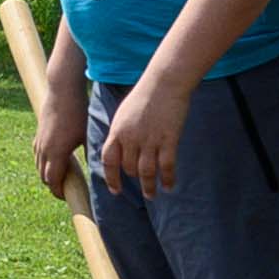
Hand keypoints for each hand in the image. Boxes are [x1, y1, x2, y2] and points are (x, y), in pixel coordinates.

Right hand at [31, 84, 86, 202]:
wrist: (62, 92)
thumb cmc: (78, 113)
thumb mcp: (87, 136)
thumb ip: (90, 155)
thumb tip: (99, 170)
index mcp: (56, 152)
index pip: (52, 181)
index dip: (58, 192)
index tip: (67, 197)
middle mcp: (44, 149)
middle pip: (43, 176)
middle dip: (53, 185)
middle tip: (67, 190)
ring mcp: (39, 141)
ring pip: (38, 165)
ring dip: (47, 174)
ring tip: (61, 177)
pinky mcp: (38, 135)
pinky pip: (37, 155)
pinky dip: (43, 163)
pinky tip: (53, 161)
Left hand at [98, 72, 188, 197]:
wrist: (163, 83)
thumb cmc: (144, 96)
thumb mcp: (123, 114)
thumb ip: (120, 132)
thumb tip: (119, 149)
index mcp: (117, 131)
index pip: (109, 160)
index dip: (111, 177)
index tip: (115, 190)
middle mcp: (131, 138)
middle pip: (129, 168)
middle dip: (134, 179)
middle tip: (141, 188)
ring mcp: (150, 140)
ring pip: (146, 171)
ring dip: (148, 186)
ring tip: (152, 195)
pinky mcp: (168, 139)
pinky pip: (167, 165)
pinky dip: (168, 178)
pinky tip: (169, 186)